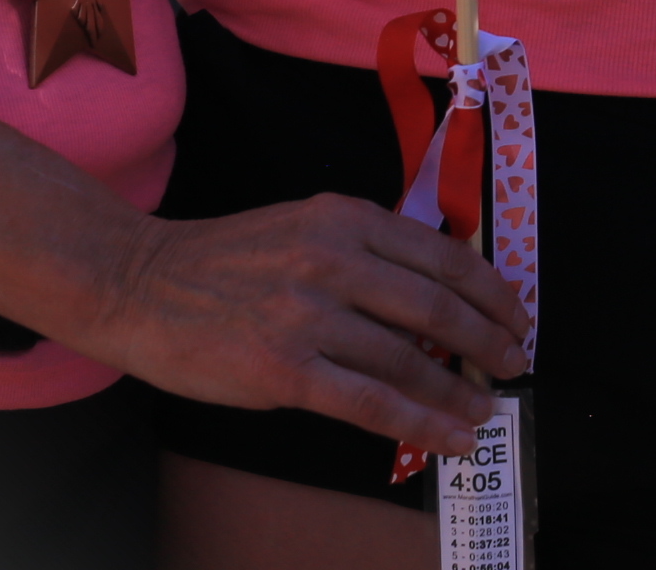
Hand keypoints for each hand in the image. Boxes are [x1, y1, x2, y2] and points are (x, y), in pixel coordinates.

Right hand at [84, 196, 531, 455]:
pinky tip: (450, 436)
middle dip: (487, 338)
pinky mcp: (284, 371)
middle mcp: (332, 260)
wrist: (140, 283)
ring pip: (409, 360)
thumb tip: (436, 296)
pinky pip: (371, 404)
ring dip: (459, 389)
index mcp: (344, 219)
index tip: (515, 313)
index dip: (489, 290)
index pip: (441, 256)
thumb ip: (364, 251)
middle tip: (515, 361)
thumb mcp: (303, 226)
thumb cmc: (223, 260)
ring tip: (486, 408)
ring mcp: (308, 317)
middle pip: (436, 306)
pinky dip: (421, 423)